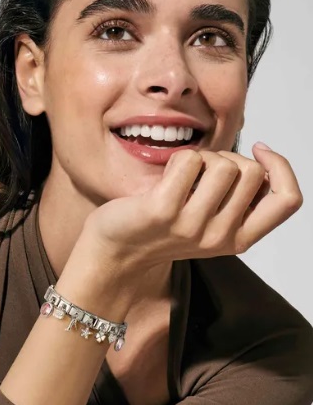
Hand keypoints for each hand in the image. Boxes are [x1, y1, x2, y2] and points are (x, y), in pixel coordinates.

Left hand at [81, 143, 302, 269]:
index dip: (281, 167)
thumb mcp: (208, 225)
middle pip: (252, 172)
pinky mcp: (163, 211)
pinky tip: (164, 177)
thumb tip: (259, 160)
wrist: (115, 254)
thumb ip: (236, 201)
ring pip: (223, 164)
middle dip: (227, 159)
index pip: (288, 200)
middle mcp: (219, 237)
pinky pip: (189, 161)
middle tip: (200, 172)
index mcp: (237, 240)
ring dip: (202, 158)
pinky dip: (178, 159)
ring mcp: (191, 226)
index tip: (258, 150)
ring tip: (180, 176)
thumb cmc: (159, 232)